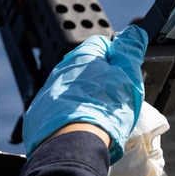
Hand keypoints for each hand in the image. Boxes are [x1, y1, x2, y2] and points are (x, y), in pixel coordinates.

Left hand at [23, 24, 147, 162]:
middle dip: (101, 79)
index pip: (102, 44)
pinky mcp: (39, 113)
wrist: (75, 143)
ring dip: (85, 97)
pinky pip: (60, 108)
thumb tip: (134, 32)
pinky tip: (81, 126)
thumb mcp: (128, 75)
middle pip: (87, 68)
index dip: (116, 58)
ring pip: (73, 89)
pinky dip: (70, 114)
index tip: (123, 74)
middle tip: (114, 98)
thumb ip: (131, 50)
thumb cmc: (105, 108)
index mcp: (83, 55)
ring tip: (98, 116)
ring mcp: (48, 91)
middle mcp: (61, 69)